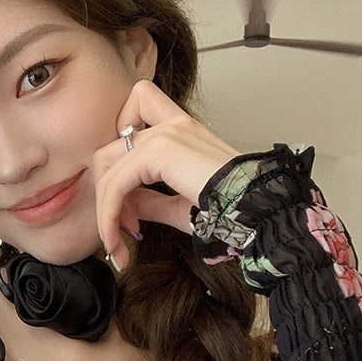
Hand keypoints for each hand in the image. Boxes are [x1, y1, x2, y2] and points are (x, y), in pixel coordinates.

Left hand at [92, 80, 239, 268]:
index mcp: (180, 130)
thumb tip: (123, 205)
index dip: (116, 156)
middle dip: (106, 195)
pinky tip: (117, 239)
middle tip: (120, 230)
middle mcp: (171, 124)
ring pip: (107, 167)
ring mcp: (165, 133)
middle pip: (110, 150)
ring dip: (105, 211)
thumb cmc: (231, 210)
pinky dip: (109, 214)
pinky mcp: (159, 151)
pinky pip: (115, 183)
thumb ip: (149, 200)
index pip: (131, 118)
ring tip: (117, 242)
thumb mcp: (179, 205)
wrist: (256, 210)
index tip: (125, 200)